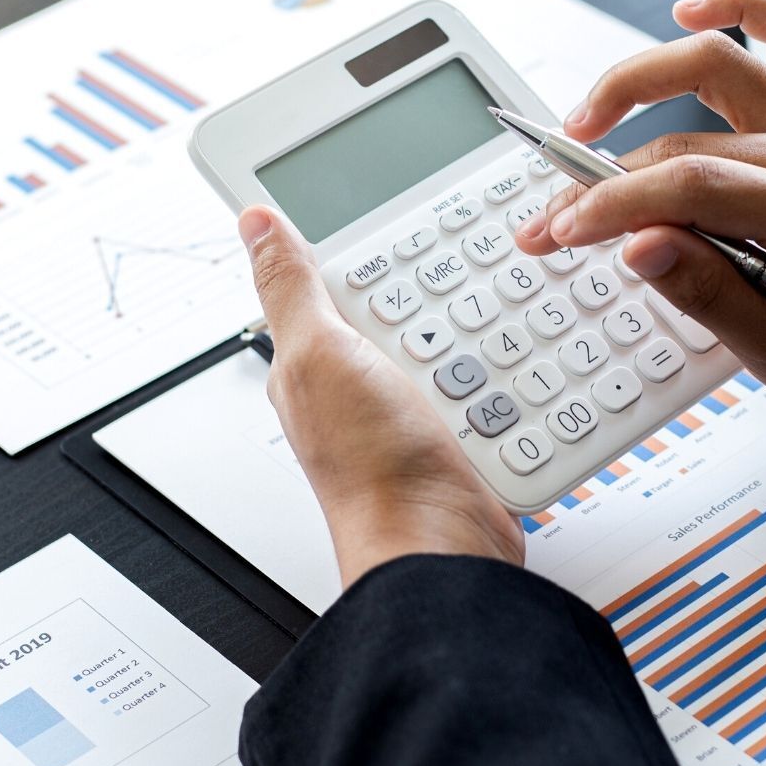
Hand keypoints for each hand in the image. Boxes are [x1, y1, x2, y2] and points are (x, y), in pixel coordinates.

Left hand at [239, 206, 523, 586]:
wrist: (440, 546)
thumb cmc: (371, 468)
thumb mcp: (319, 354)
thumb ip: (291, 287)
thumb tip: (254, 224)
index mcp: (312, 359)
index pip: (333, 280)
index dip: (363, 248)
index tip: (399, 219)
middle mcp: (357, 386)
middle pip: (401, 305)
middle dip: (434, 288)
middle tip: (463, 269)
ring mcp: (408, 412)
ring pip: (449, 341)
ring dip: (476, 331)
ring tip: (494, 315)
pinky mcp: (456, 435)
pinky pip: (485, 384)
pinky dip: (502, 374)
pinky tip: (511, 366)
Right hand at [513, 0, 765, 424]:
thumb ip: (707, 292)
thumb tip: (635, 243)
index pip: (699, 187)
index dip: (617, 204)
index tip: (563, 232)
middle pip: (690, 139)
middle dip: (604, 179)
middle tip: (551, 221)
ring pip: (718, 66)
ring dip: (637, 84)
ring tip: (581, 123)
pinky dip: (737, 8)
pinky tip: (687, 13)